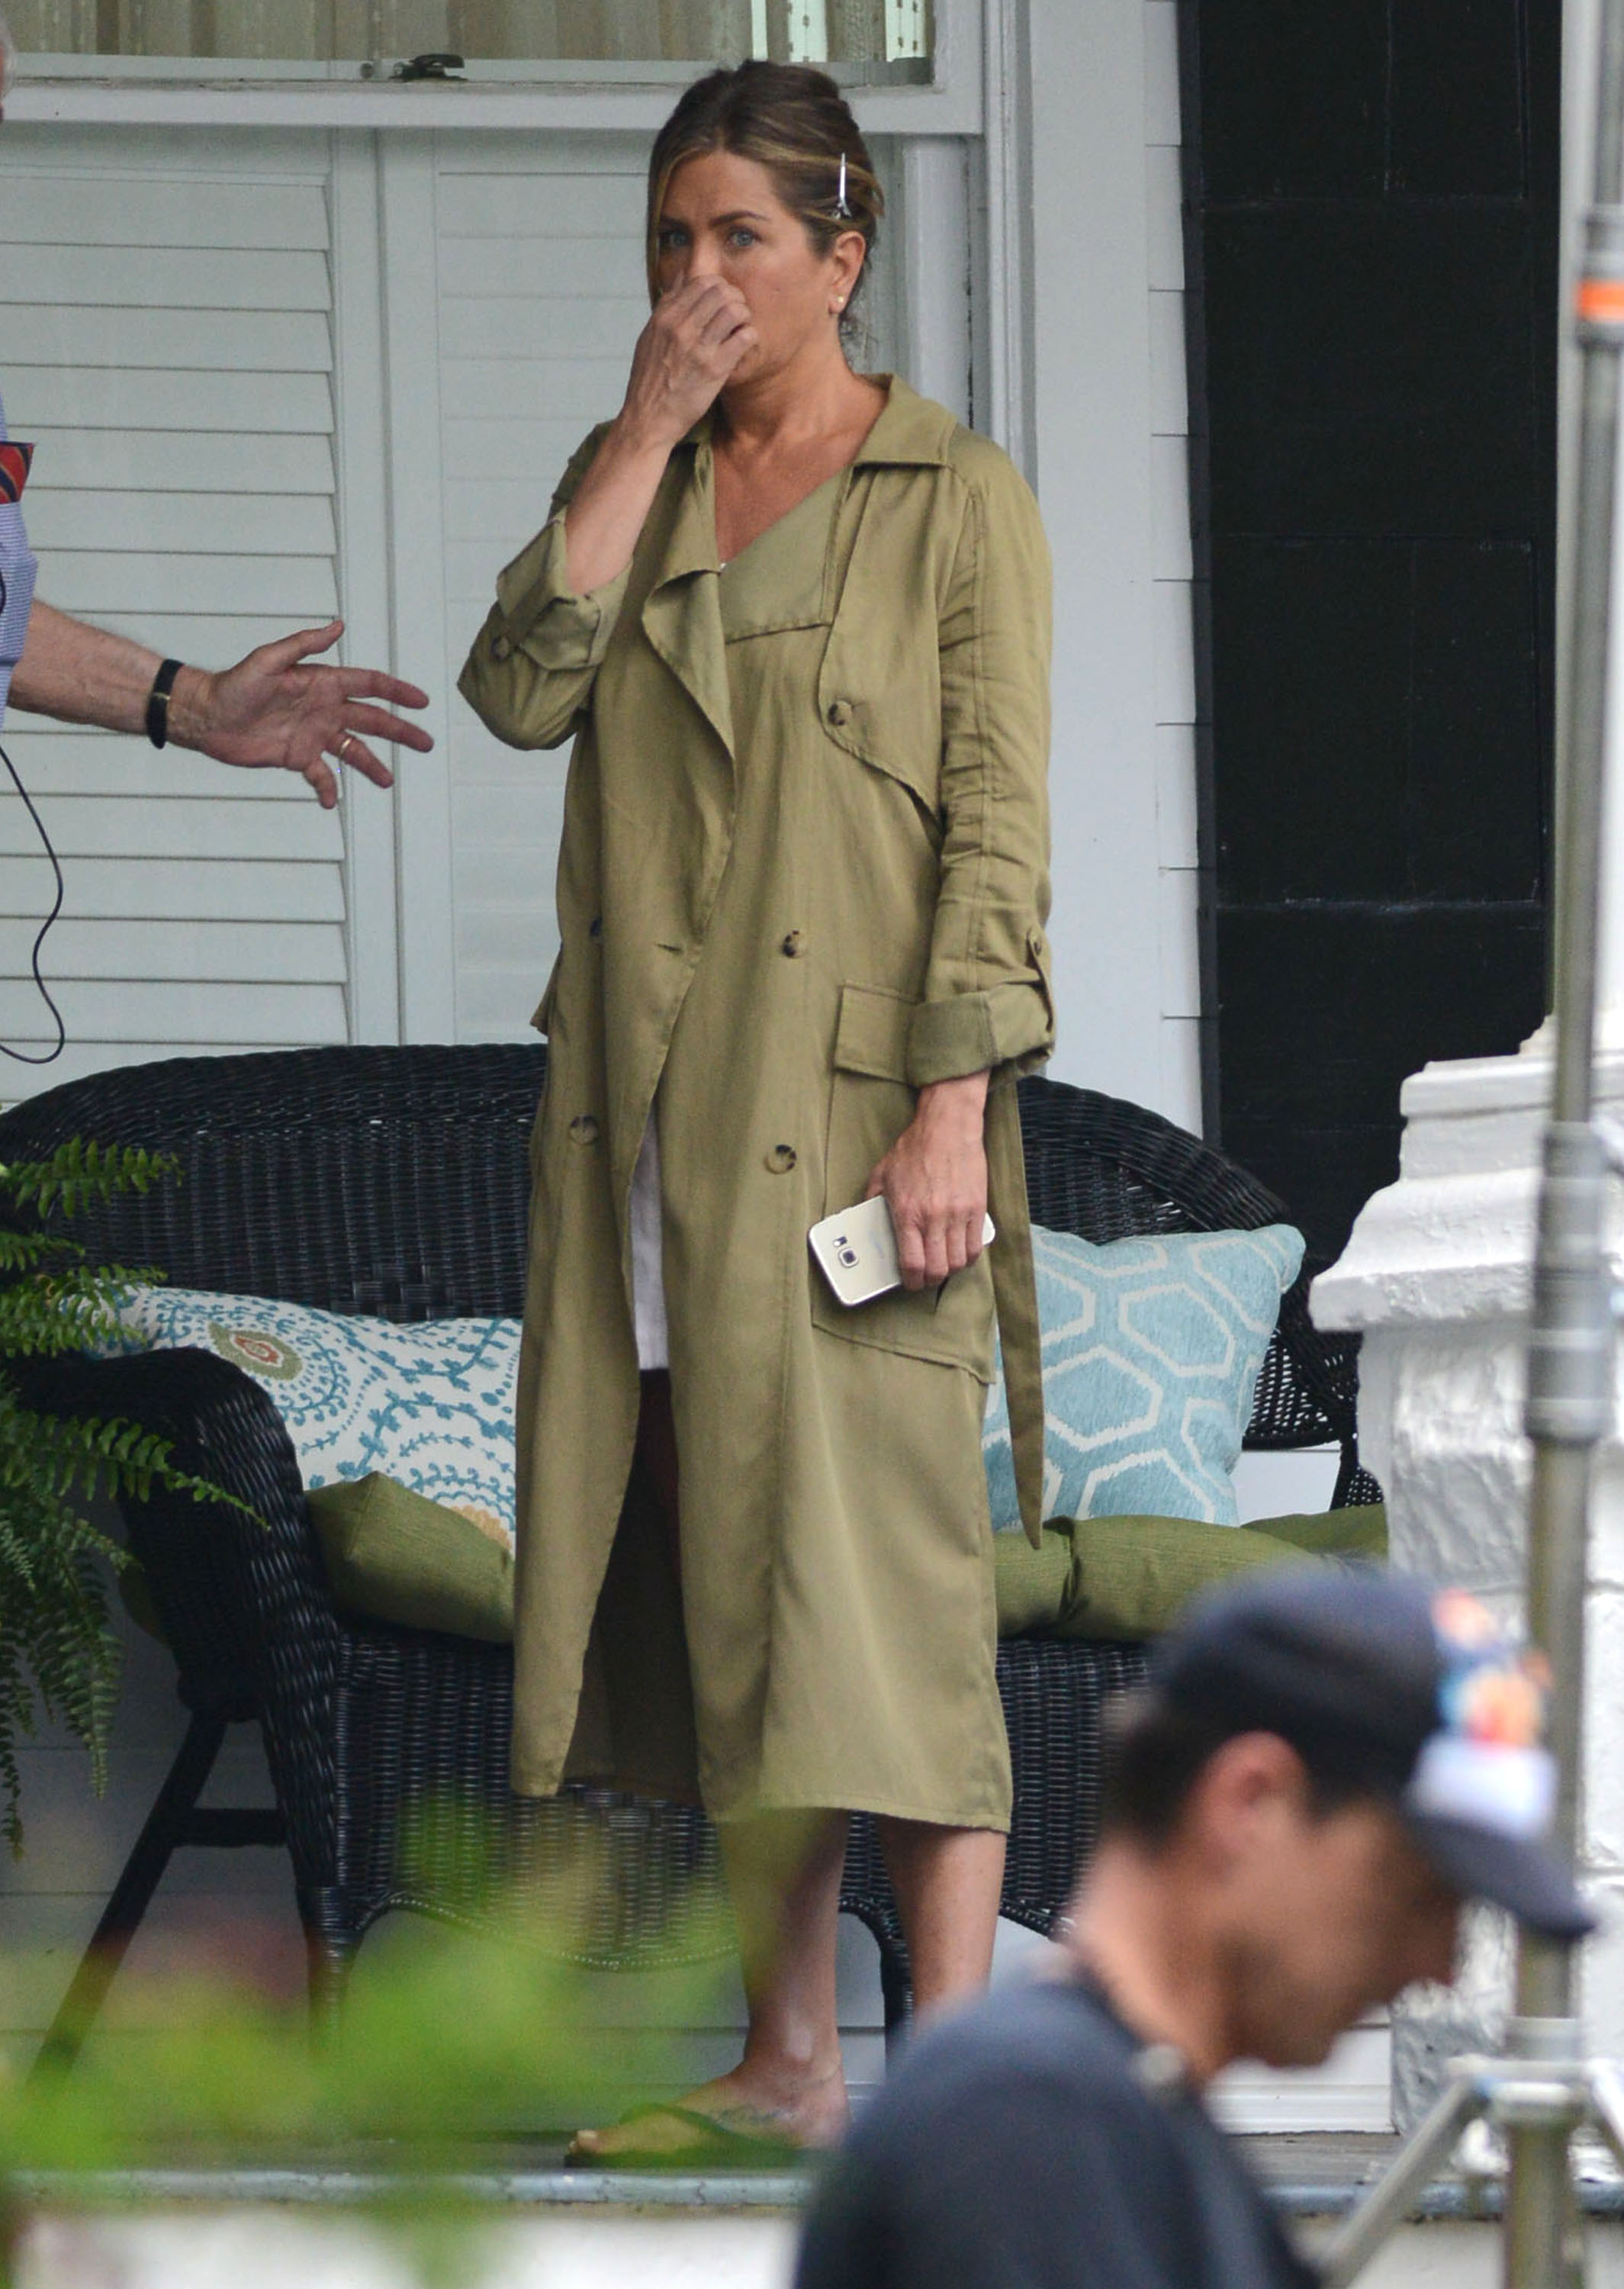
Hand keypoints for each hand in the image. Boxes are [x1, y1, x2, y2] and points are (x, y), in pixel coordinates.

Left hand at [172, 619, 432, 807]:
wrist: (207, 716)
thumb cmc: (234, 685)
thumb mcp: (268, 660)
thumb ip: (305, 645)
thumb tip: (338, 626)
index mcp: (322, 683)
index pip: (368, 685)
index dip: (396, 692)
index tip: (421, 701)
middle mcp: (324, 709)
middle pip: (371, 720)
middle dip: (400, 732)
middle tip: (425, 743)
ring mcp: (313, 735)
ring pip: (353, 752)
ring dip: (372, 766)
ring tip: (387, 781)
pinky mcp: (297, 757)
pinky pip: (322, 775)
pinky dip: (329, 788)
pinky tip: (332, 801)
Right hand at [616, 277, 757, 452]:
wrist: (648, 419)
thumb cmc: (650, 379)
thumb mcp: (650, 336)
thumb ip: (668, 305)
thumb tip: (683, 275)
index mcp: (664, 317)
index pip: (701, 282)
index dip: (719, 286)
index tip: (722, 300)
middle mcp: (681, 328)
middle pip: (721, 292)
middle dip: (735, 299)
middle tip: (736, 314)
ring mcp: (698, 348)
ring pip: (735, 311)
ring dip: (744, 316)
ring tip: (741, 328)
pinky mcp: (715, 370)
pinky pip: (744, 338)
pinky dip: (750, 337)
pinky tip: (744, 345)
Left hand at [865, 1072, 990, 1290]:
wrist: (947, 1127)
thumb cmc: (915, 1148)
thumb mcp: (882, 1174)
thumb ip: (872, 1200)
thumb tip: (866, 1219)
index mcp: (907, 1212)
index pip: (912, 1263)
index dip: (910, 1282)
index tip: (909, 1283)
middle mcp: (934, 1218)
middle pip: (937, 1269)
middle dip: (929, 1280)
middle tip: (924, 1277)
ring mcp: (959, 1214)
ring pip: (958, 1262)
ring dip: (949, 1270)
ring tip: (941, 1266)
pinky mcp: (977, 1208)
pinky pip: (976, 1246)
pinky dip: (968, 1256)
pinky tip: (960, 1253)